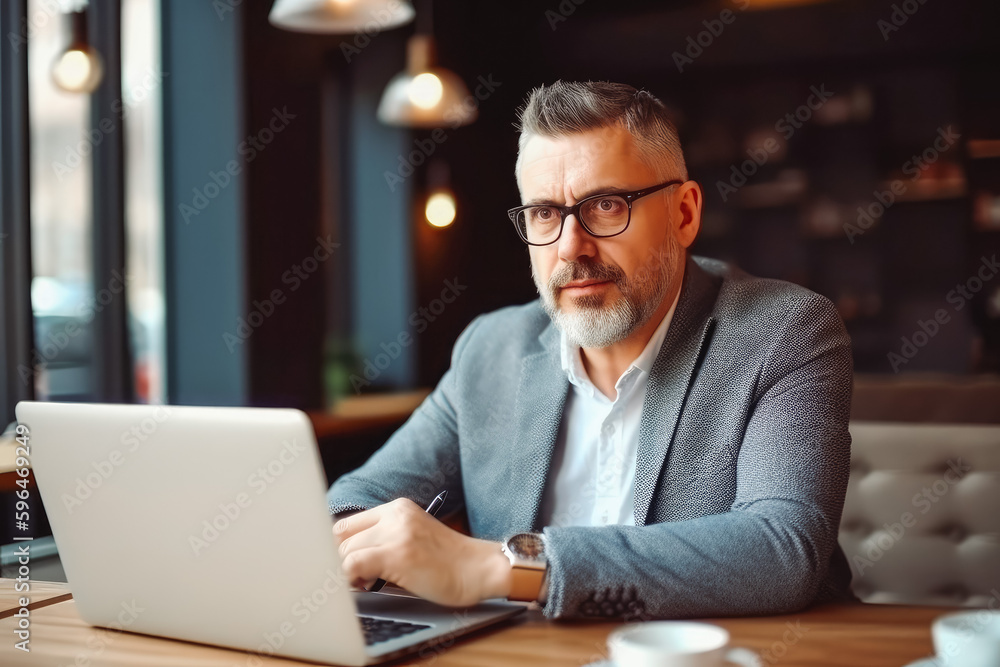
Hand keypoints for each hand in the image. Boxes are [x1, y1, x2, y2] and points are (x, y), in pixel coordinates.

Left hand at [333, 498, 510, 606]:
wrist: (479, 570)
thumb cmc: (449, 562)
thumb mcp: (413, 537)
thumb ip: (384, 538)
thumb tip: (345, 559)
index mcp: (398, 507)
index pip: (347, 524)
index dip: (337, 548)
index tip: (342, 565)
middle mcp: (395, 514)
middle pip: (341, 537)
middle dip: (339, 561)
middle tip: (353, 579)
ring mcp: (396, 533)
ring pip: (344, 551)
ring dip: (345, 572)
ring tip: (363, 584)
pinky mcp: (397, 554)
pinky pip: (353, 565)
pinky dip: (350, 579)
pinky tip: (365, 586)